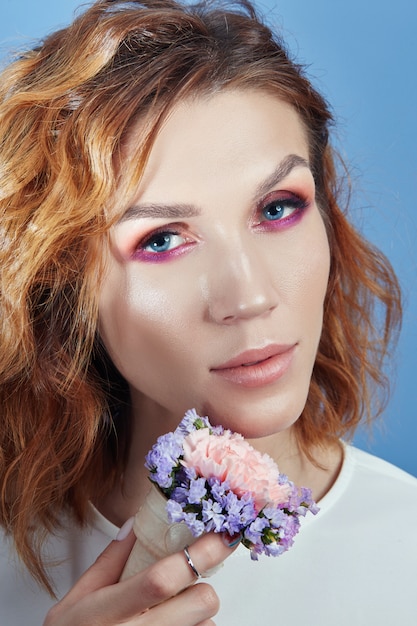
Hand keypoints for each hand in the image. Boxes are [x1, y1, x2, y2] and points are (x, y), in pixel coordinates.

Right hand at [43, 530, 238, 624]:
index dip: (198, 554)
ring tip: (169, 614)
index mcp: (108, 611)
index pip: (161, 579)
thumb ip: (109, 560)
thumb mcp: (77, 598)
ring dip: (196, 615)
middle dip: (201, 586)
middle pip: (200, 602)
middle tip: (184, 583)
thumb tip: (136, 524)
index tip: (221, 533)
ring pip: (206, 624)